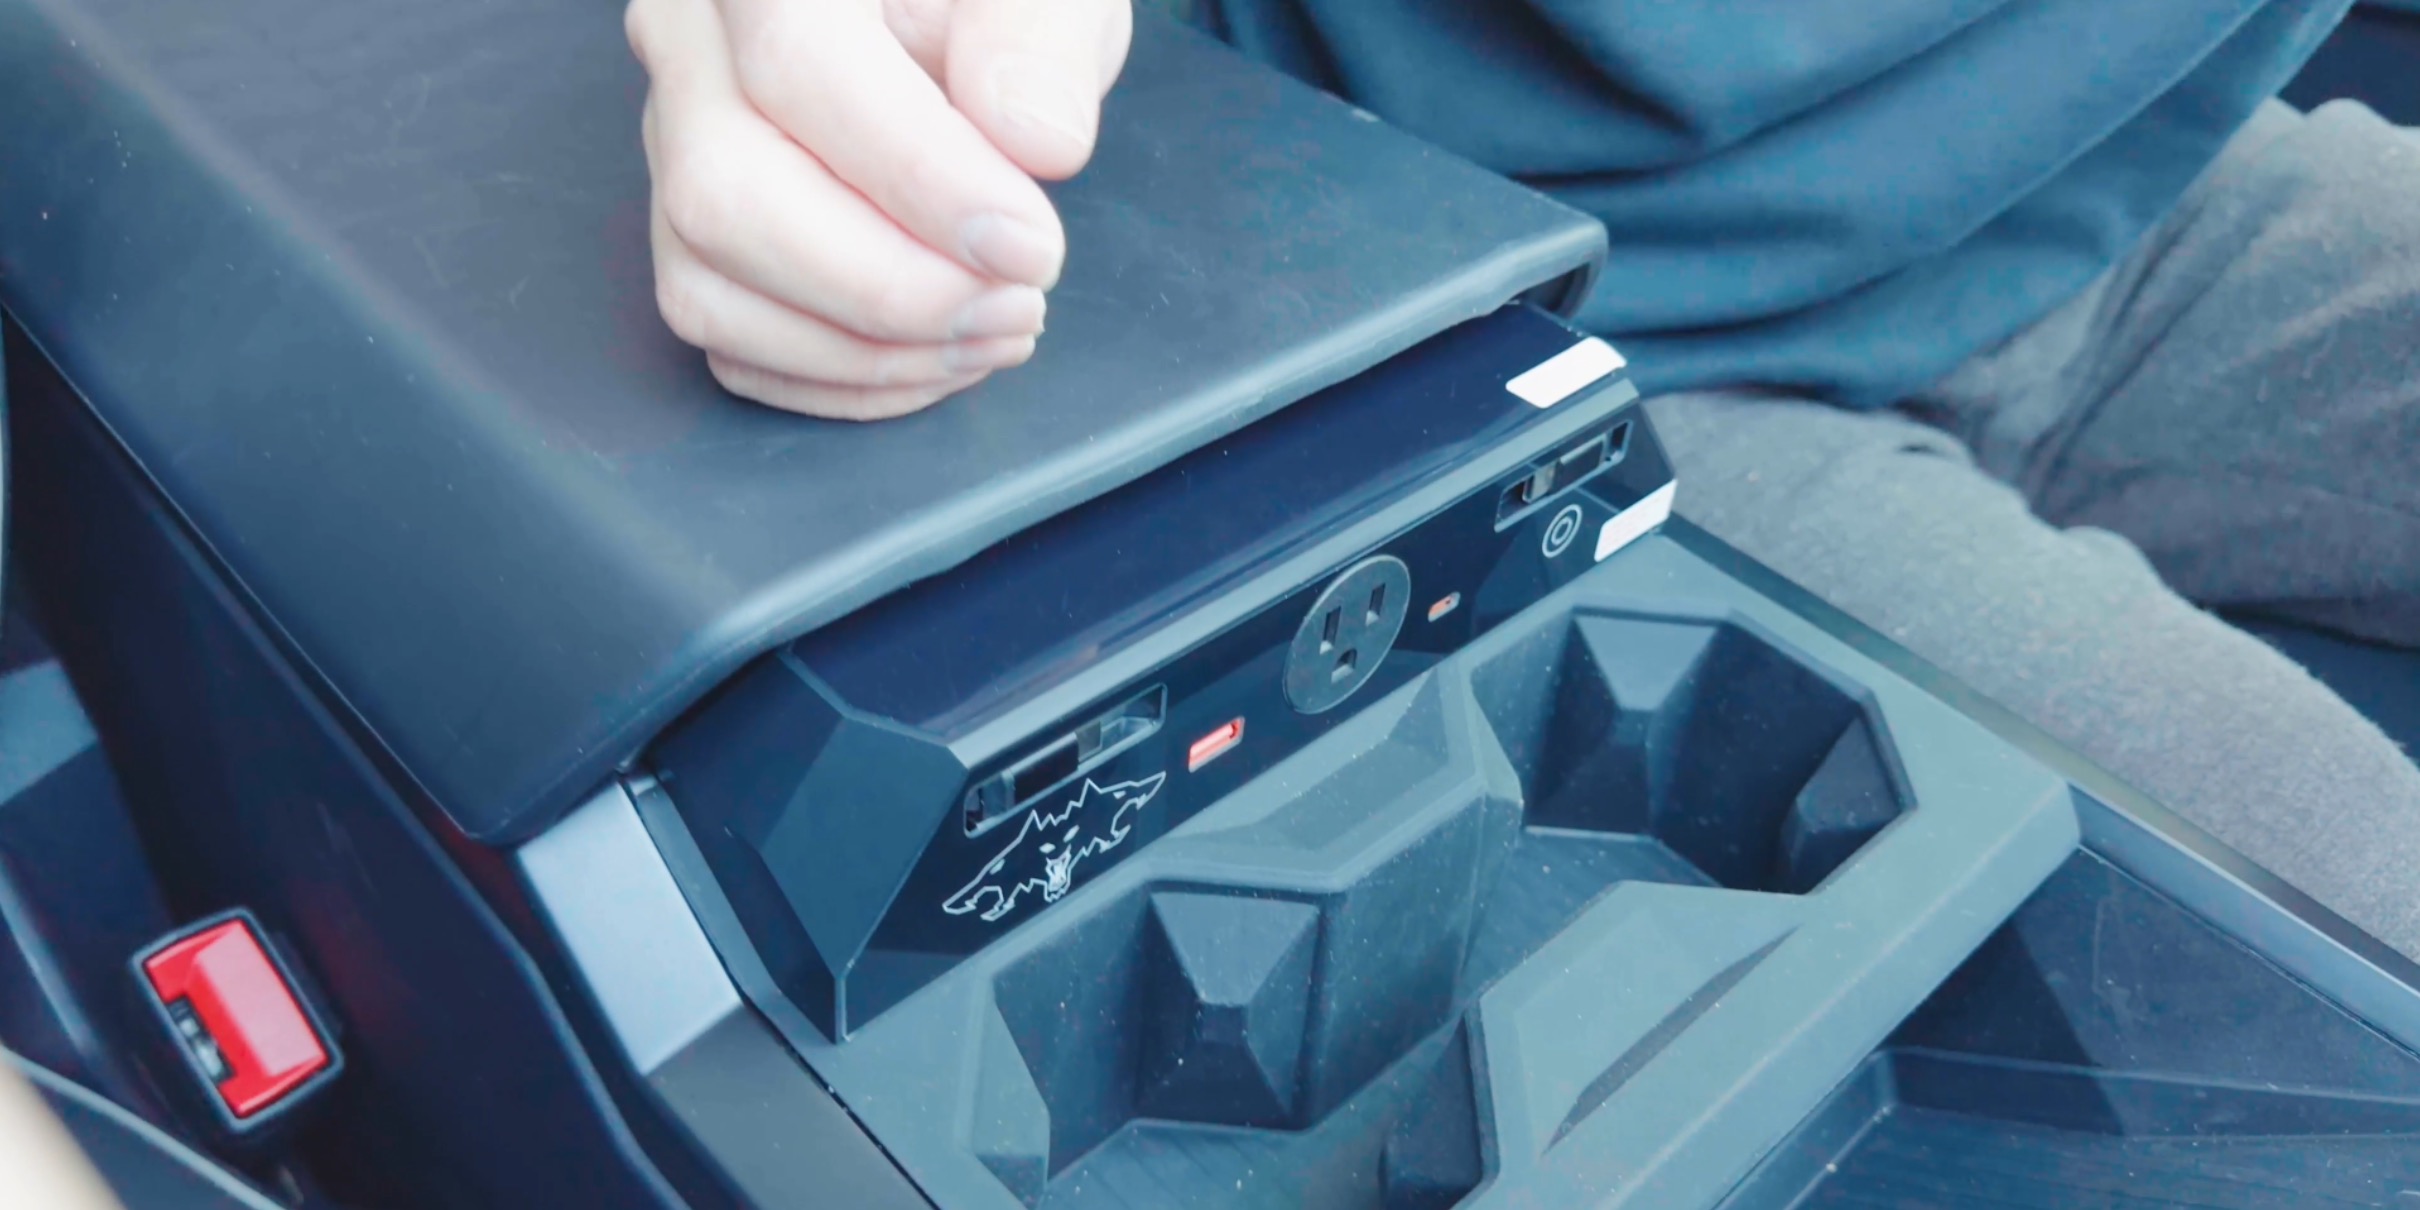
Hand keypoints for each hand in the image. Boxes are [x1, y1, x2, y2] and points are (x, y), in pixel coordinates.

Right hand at [625, 0, 1131, 418]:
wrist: (963, 26)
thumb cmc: (998, 8)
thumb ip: (1044, 42)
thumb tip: (1033, 137)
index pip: (799, 64)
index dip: (918, 177)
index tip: (1027, 247)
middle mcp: (688, 41)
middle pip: (726, 193)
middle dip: (889, 287)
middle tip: (1021, 301)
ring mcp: (675, 143)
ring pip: (709, 285)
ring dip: (868, 349)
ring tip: (998, 328)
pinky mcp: (692, 231)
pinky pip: (728, 338)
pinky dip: (842, 377)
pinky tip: (939, 357)